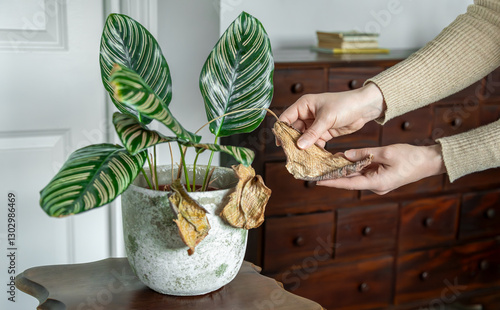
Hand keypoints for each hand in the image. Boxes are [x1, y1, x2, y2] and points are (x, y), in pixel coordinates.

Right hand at [278, 83, 384, 148]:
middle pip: (294, 130)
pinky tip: (312, 157)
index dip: (281, 130)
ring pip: (304, 138)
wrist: (364, 107)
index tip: (280, 143)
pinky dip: (314, 149)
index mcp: (304, 105)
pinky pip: (315, 142)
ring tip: (300, 158)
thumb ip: (313, 133)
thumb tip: (299, 146)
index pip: (287, 117)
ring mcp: (316, 124)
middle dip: (292, 141)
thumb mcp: (326, 118)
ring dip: (303, 147)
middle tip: (290, 154)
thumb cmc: (344, 105)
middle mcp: (307, 114)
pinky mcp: (324, 132)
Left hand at [317, 144, 446, 194]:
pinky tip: (345, 159)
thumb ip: (364, 153)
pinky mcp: (381, 178)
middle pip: (351, 180)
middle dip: (335, 174)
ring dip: (344, 169)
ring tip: (328, 161)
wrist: (429, 162)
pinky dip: (355, 167)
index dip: (332, 182)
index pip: (349, 183)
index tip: (317, 181)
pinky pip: (364, 172)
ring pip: (357, 176)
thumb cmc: (411, 157)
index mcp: (377, 183)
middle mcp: (376, 186)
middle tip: (318, 169)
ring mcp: (379, 183)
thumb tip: (346, 155)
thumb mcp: (386, 152)